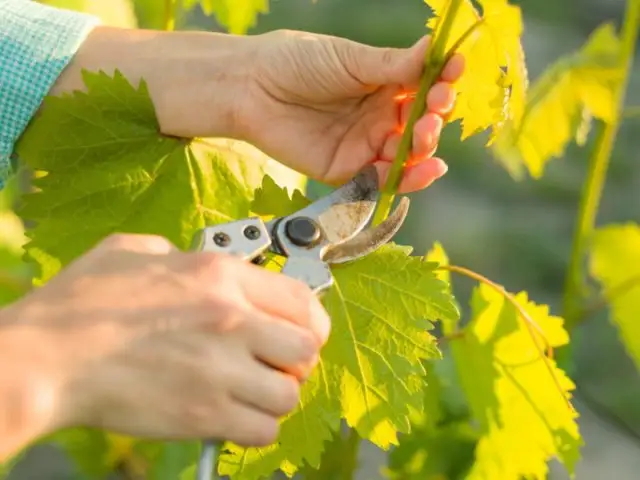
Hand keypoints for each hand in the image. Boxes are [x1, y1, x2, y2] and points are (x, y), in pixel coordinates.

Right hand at [7, 234, 329, 445]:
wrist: (46, 358)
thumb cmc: (81, 304)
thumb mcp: (134, 251)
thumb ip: (177, 252)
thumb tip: (191, 260)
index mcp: (219, 275)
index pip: (302, 299)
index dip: (310, 320)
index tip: (303, 331)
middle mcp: (231, 319)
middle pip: (306, 347)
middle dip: (296, 358)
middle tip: (276, 362)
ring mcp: (221, 369)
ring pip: (290, 392)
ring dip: (276, 394)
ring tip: (252, 391)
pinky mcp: (204, 414)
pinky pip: (263, 430)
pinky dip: (257, 427)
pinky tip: (235, 416)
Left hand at [240, 31, 464, 191]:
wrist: (252, 89)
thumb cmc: (297, 62)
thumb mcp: (349, 59)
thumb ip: (392, 64)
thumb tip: (434, 48)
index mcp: (383, 84)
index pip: (424, 87)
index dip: (442, 82)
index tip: (453, 72)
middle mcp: (379, 116)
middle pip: (420, 125)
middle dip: (433, 119)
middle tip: (434, 110)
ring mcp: (364, 144)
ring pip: (406, 155)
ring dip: (423, 149)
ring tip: (424, 136)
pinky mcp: (346, 170)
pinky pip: (381, 180)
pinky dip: (404, 179)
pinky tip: (420, 170)